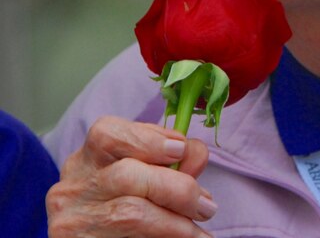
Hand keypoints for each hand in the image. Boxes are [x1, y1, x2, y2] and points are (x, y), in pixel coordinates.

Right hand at [47, 116, 213, 236]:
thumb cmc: (131, 207)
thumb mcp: (146, 176)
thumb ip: (170, 162)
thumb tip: (195, 154)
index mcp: (87, 160)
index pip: (108, 134)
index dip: (149, 138)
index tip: (181, 150)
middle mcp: (71, 188)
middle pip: (126, 174)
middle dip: (176, 187)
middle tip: (206, 206)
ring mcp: (71, 221)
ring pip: (129, 213)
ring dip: (176, 222)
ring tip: (200, 232)